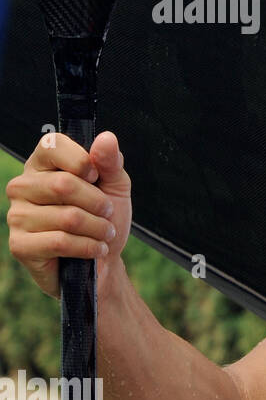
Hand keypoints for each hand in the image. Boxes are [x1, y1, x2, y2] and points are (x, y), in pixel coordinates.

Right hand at [6, 130, 132, 297]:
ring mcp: (17, 216)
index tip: (96, 177)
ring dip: (98, 228)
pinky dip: (88, 247)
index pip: (52, 145)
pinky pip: (60, 241)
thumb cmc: (104, 218)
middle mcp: (22, 187)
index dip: (83, 161)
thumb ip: (110, 162)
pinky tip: (95, 249)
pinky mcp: (20, 245)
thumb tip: (106, 138)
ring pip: (67, 217)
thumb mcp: (115, 186)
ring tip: (104, 234)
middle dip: (98, 203)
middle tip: (108, 213)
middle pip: (63, 184)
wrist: (103, 260)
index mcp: (42, 165)